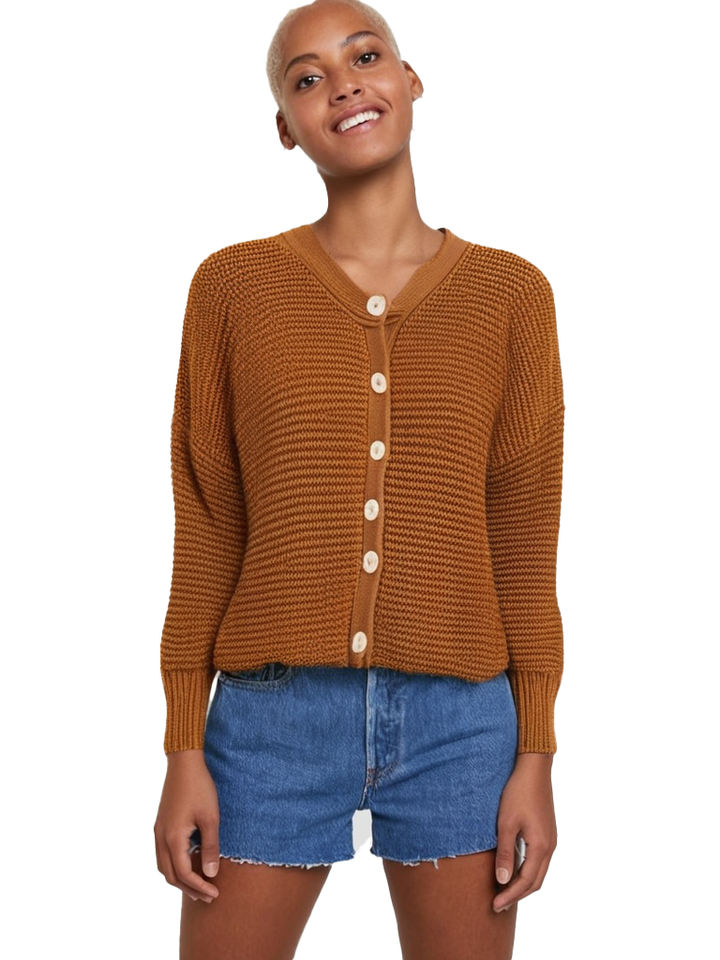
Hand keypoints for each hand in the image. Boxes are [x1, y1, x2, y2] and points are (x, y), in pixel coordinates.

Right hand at [154, 749, 220, 902]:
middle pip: (170, 875)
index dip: (199, 887)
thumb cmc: (200, 788)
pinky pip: (162, 854)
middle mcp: (161, 837)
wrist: (184, 763)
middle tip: (207, 896)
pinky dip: (173, 865)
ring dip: (179, 879)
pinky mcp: (160, 824)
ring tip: (197, 885)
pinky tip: (187, 863)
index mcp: (173, 838)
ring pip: (163, 866)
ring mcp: (158, 830)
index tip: (214, 894)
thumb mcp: (210, 818)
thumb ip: (210, 847)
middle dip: (188, 888)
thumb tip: (211, 874)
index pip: (184, 874)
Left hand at [492, 752, 556, 912]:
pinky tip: (514, 869)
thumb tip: (502, 881)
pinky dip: (527, 871)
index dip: (510, 896)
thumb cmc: (517, 793)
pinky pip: (539, 860)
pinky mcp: (547, 832)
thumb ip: (505, 853)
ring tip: (504, 891)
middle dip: (517, 895)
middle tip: (498, 905)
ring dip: (523, 884)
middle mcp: (550, 847)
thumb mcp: (506, 823)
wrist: (534, 768)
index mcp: (541, 847)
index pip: (526, 882)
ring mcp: (551, 840)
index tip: (495, 906)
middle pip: (536, 882)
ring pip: (539, 872)